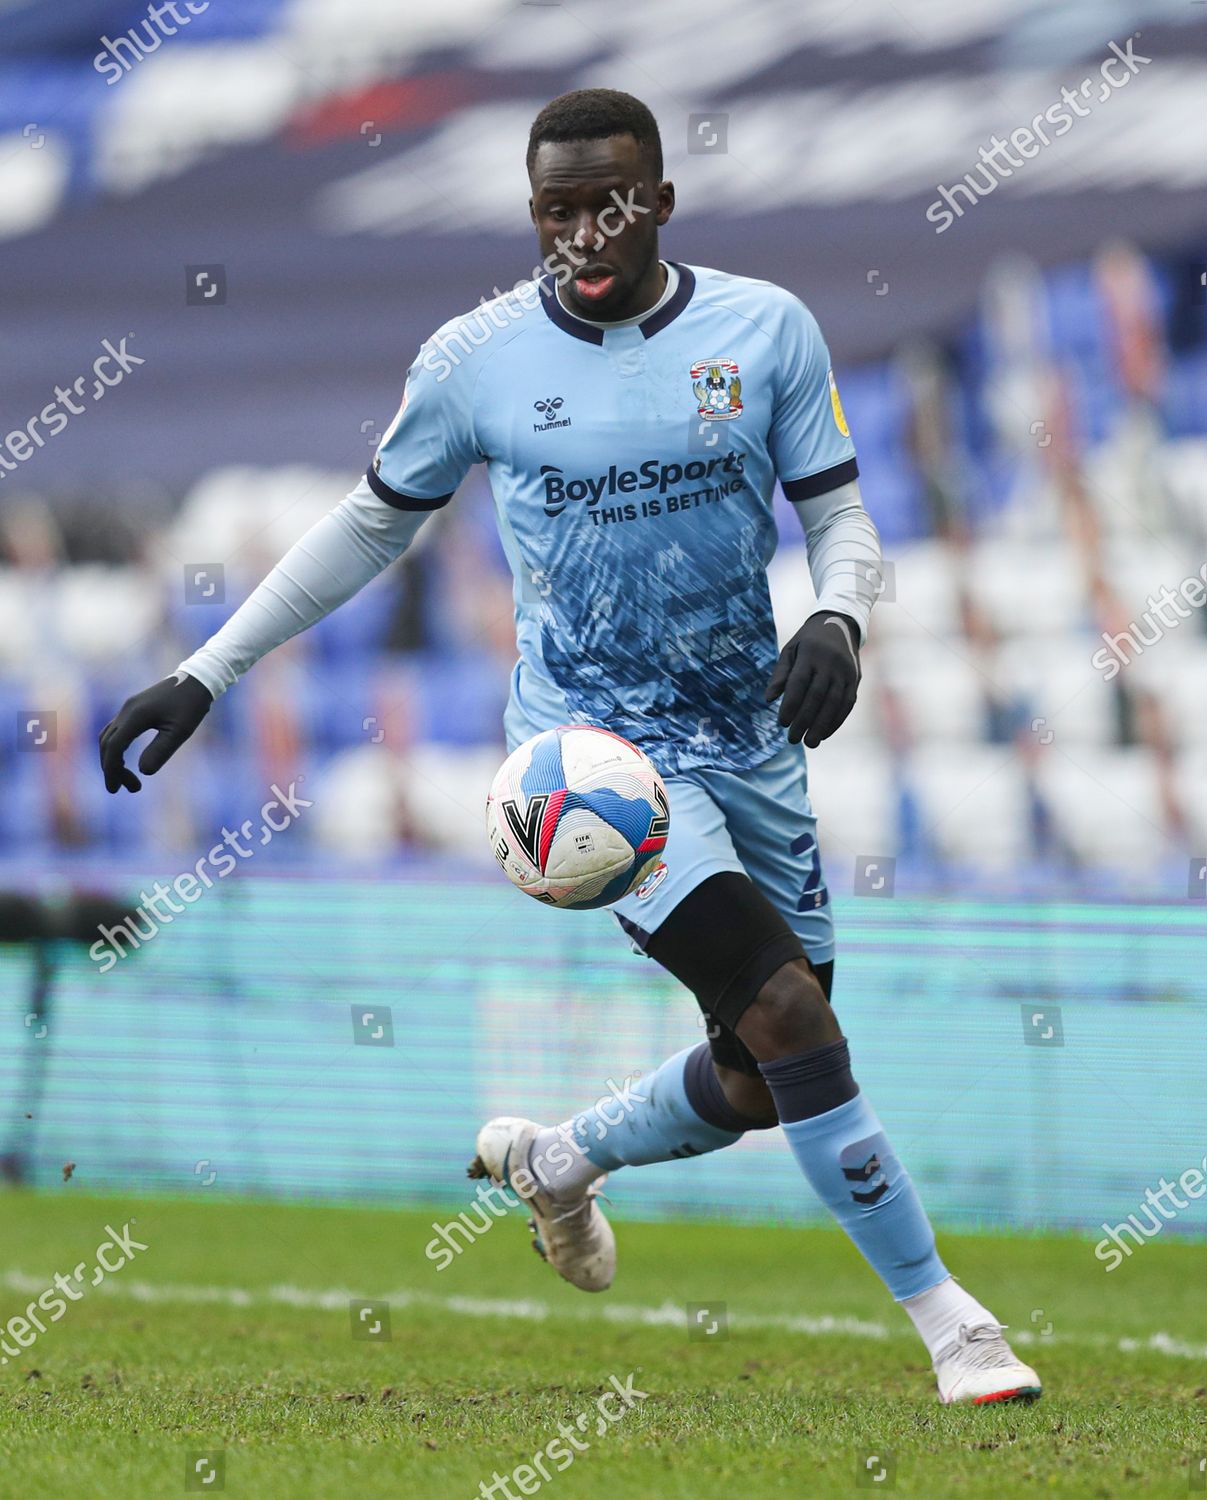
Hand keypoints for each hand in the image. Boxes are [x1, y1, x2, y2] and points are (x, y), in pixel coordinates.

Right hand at [99, 673, 212, 792]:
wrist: (196, 679)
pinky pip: (116, 730)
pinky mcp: (134, 708)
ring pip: (109, 737)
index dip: (112, 770)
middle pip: (107, 744)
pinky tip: (128, 760)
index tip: (116, 790)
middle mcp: (126, 711)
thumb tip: (143, 771)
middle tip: (126, 789)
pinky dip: (117, 748)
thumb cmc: (191, 705)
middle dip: (112, 769)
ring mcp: (128, 708)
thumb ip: (160, 751)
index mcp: (135, 716)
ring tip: (129, 780)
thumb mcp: (180, 731)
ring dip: (113, 759)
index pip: (114, 747)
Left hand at [765, 612, 860, 747]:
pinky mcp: (855, 679)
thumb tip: (769, 699)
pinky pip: (847, 704)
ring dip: (822, 725)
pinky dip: (836, 721)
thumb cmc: (807, 641)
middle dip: (804, 720)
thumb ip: (780, 675)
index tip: (782, 723)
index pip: (799, 683)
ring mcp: (845, 671)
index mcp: (810, 654)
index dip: (791, 704)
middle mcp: (830, 663)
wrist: (840, 624)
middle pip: (817, 696)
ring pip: (834, 703)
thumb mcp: (790, 651)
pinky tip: (825, 734)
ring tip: (810, 742)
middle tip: (792, 739)